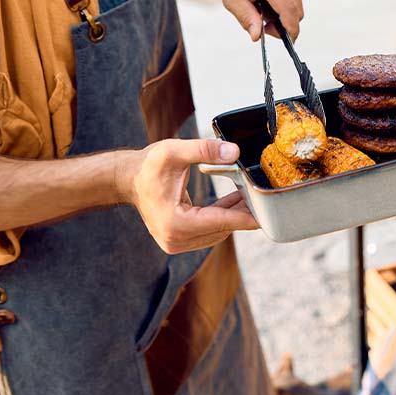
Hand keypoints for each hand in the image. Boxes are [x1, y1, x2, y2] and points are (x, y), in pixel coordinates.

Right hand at [129, 138, 257, 253]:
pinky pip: (209, 231)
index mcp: (175, 223)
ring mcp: (176, 244)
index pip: (220, 222)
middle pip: (221, 229)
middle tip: (262, 194)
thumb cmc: (148, 165)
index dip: (246, 217)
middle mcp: (175, 240)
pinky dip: (222, 217)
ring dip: (234, 215)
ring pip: (217, 232)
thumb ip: (204, 150)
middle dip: (243, 213)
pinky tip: (235, 200)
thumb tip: (234, 152)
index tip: (267, 213)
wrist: (128, 179)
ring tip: (250, 194)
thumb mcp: (174, 151)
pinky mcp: (178, 240)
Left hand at [219, 0, 303, 40]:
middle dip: (283, 26)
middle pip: (296, 12)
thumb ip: (245, 17)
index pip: (287, 9)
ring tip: (263, 10)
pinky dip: (285, 8)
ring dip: (283, 17)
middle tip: (263, 25)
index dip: (289, 30)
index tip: (283, 42)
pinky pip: (296, 2)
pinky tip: (269, 2)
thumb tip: (257, 37)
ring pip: (298, 9)